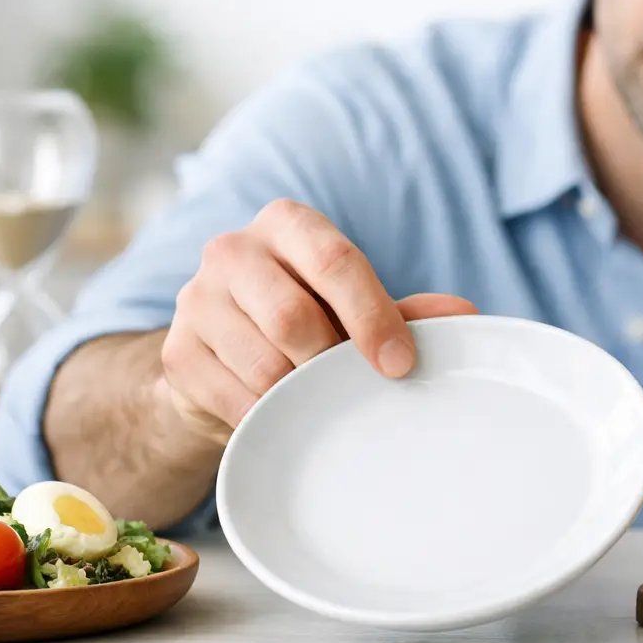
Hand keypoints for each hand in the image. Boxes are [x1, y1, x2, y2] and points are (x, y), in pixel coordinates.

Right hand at [160, 198, 477, 433]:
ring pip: (262, 363)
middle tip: (349, 389)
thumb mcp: (353, 309)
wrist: (225, 361)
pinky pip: (233, 397)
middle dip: (330, 364)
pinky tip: (278, 415)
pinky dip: (267, 417)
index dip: (372, 316)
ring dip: (298, 394)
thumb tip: (465, 317)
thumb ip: (404, 311)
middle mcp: (233, 250)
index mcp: (287, 224)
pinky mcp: (176, 351)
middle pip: (292, 316)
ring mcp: (196, 298)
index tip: (400, 365)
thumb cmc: (308, 322)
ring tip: (312, 399)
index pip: (335, 260)